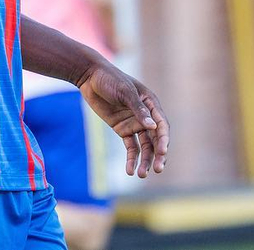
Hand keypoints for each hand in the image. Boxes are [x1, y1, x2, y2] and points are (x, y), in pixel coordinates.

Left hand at [76, 61, 169, 177]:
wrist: (90, 77)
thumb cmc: (110, 79)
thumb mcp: (125, 92)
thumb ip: (138, 109)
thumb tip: (153, 127)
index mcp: (151, 104)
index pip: (162, 125)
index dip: (163, 140)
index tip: (162, 153)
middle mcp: (146, 116)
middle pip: (155, 139)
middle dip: (157, 155)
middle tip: (157, 170)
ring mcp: (134, 123)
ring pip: (144, 146)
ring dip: (144, 160)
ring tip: (141, 175)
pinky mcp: (122, 129)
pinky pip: (130, 147)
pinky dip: (131, 159)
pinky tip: (129, 171)